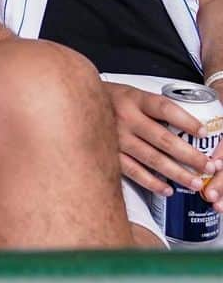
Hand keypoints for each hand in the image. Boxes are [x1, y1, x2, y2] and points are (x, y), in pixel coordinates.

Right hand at [105, 82, 219, 195]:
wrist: (73, 103)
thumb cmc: (110, 100)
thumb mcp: (130, 93)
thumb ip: (152, 107)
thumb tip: (187, 127)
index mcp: (133, 99)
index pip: (164, 108)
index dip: (186, 121)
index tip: (203, 132)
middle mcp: (125, 118)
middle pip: (163, 138)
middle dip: (190, 155)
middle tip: (209, 166)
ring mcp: (116, 137)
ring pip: (151, 159)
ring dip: (177, 173)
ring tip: (196, 182)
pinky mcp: (108, 153)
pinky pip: (133, 171)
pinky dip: (151, 182)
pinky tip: (167, 189)